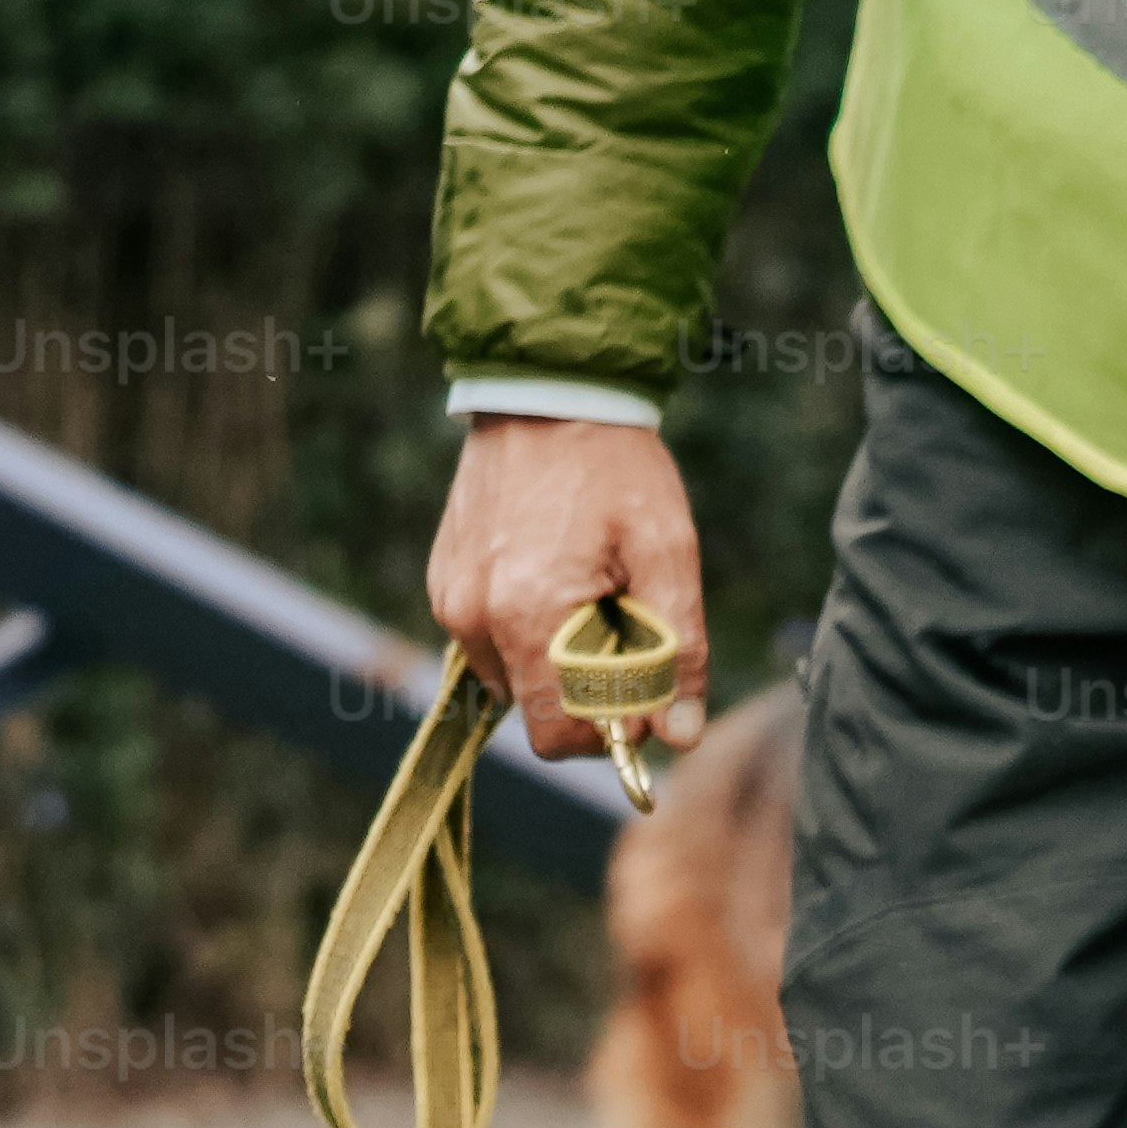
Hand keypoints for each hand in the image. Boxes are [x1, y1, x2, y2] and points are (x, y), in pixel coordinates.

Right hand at [422, 414, 709, 761]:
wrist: (547, 391)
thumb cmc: (615, 467)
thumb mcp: (667, 552)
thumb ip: (678, 649)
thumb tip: (682, 735)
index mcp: (530, 616)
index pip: (558, 736)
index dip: (610, 731)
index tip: (644, 689)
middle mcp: (476, 618)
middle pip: (537, 713)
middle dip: (588, 691)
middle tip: (622, 623)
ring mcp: (452, 601)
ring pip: (514, 680)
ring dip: (557, 661)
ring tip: (588, 591)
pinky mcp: (444, 584)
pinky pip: (491, 642)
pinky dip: (528, 630)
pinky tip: (556, 574)